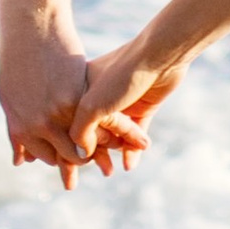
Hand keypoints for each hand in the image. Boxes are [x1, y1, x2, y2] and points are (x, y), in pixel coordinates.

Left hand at [0, 14, 120, 189]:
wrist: (30, 28)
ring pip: (85, 144)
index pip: (47, 156)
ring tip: (119, 154)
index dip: (63, 160)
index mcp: (22, 127)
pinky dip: (112, 131)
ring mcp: (59, 113)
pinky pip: (96, 123)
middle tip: (103, 167)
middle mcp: (39, 126)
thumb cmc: (18, 61)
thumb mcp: (10, 99)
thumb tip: (21, 162)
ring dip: (104, 153)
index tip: (76, 160)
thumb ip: (17, 132)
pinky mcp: (77, 98)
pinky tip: (123, 133)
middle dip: (85, 162)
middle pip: (68, 155)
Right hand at [72, 32, 188, 170]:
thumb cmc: (120, 76)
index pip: (70, 124)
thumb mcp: (91, 105)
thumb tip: (80, 155)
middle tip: (98, 172)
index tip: (71, 167)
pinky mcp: (143, 107)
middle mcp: (99, 96)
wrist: (159, 56)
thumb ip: (81, 131)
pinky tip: (129, 164)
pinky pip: (134, 134)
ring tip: (112, 171)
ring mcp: (122, 102)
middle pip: (93, 131)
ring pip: (115, 135)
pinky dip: (131, 149)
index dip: (70, 147)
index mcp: (80, 89)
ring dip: (114, 152)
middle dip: (94, 154)